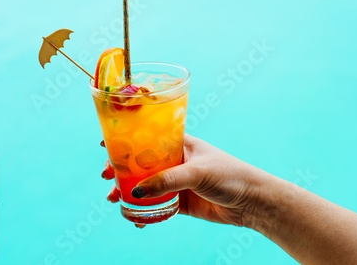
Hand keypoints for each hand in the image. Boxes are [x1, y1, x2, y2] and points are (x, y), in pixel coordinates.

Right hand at [100, 134, 267, 226]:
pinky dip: (143, 212)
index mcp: (180, 144)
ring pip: (145, 185)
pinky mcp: (181, 201)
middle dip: (121, 169)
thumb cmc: (229, 175)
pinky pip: (156, 205)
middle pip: (141, 163)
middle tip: (105, 176)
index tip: (105, 144)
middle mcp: (176, 161)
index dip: (126, 140)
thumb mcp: (198, 172)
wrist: (251, 201)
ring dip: (128, 191)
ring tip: (114, 199)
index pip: (148, 138)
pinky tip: (135, 219)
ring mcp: (177, 182)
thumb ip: (168, 180)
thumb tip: (137, 191)